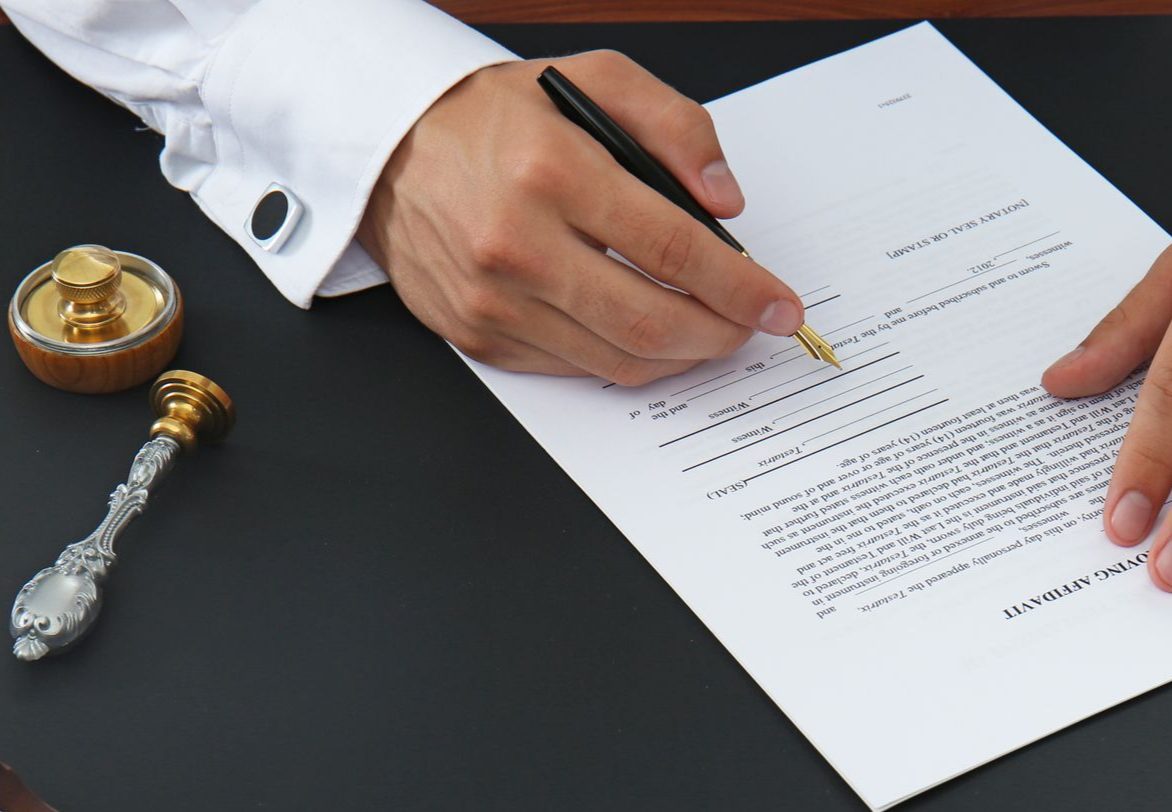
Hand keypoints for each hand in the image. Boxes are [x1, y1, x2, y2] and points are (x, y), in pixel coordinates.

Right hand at [359, 51, 805, 384]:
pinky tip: (650, 336)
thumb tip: (726, 204)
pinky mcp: (479, 335)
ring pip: (618, 359)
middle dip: (722, 333)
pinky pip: (576, 369)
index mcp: (551, 171)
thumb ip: (675, 127)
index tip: (780, 304)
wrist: (391, 146)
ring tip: (710, 331)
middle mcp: (516, 244)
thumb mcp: (594, 81)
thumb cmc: (498, 117)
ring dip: (682, 355)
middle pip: (652, 320)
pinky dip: (627, 360)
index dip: (741, 287)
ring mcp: (493, 300)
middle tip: (752, 327)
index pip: (674, 249)